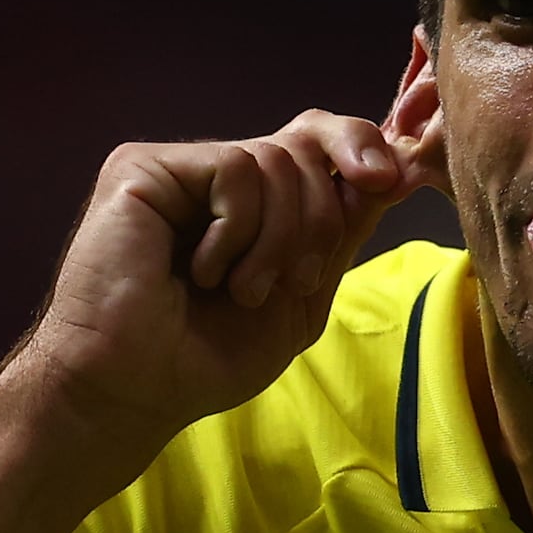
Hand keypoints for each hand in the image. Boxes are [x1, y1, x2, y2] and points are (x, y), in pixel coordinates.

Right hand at [8, 113, 414, 462]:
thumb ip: (341, 232)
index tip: (390, 182)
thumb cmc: (203, 360)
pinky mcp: (142, 168)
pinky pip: (235, 167)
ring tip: (239, 290)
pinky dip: (237, 230)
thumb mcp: (299, 298)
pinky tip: (202, 271)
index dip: (361, 148)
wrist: (135, 392)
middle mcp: (213, 177)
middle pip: (306, 143)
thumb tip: (396, 169)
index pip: (316, 140)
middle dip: (320, 220)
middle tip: (294, 282)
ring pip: (275, 159)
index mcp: (250, 203)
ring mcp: (178, 169)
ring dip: (277, 239)